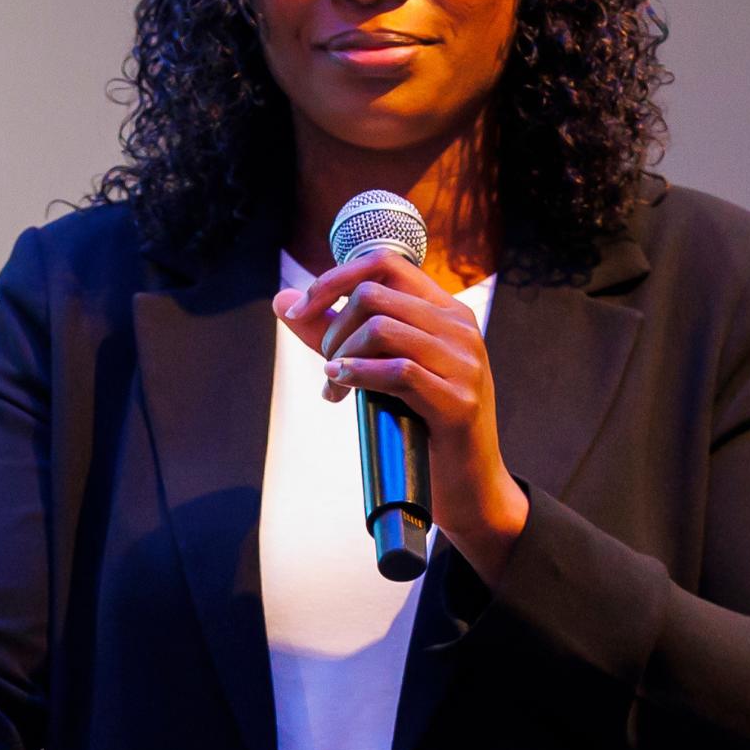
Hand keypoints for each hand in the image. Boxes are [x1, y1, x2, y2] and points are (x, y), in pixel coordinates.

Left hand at [272, 250, 530, 579]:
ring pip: (379, 329)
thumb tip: (281, 300)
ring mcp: (465, 362)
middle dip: (333, 329)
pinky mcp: (458, 401)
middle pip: (373, 295)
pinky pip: (397, 371)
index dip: (334, 278)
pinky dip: (357, 375)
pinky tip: (339, 387)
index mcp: (445, 311)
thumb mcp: (378, 369)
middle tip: (328, 366)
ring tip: (333, 385)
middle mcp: (460, 327)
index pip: (385, 263)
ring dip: (340, 357)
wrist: (468, 486)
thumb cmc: (419, 424)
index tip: (301, 311)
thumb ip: (333, 333)